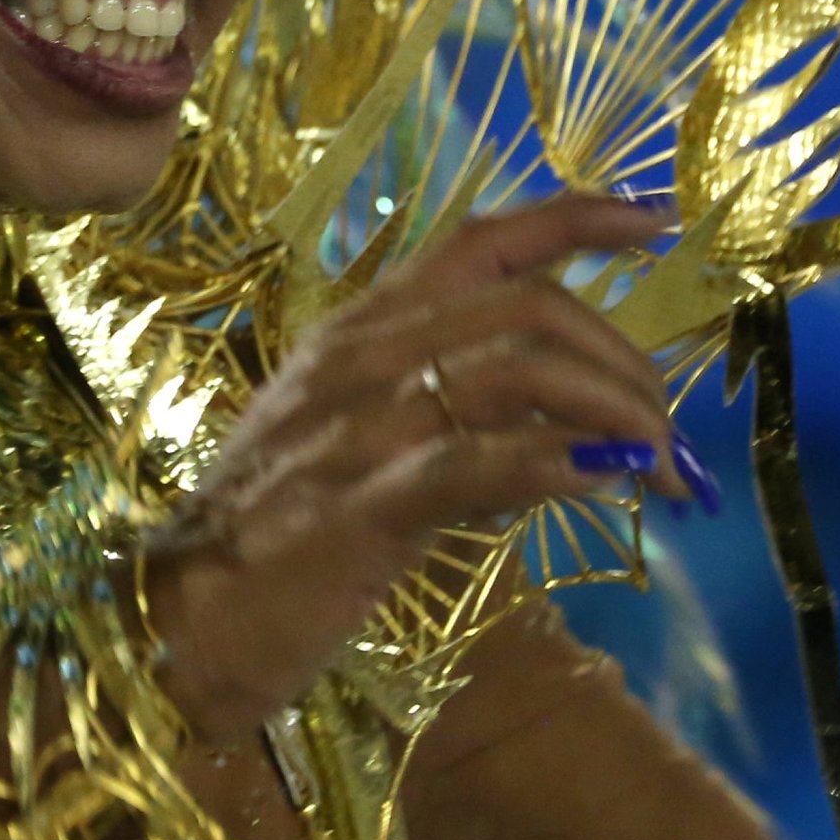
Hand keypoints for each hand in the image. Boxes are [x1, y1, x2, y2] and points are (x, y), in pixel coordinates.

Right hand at [142, 195, 680, 740]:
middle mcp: (361, 357)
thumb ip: (440, 419)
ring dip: (616, 413)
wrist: (172, 621)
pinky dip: (562, 462)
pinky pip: (481, 460)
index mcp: (359, 331)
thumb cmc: (265, 540)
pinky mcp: (363, 506)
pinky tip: (610, 481)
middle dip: (626, 362)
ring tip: (659, 468)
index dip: (577, 218)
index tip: (656, 227)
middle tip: (666, 433)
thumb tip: (556, 432)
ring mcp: (360, 427)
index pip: (481, 240)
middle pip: (531, 309)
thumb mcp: (348, 446)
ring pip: (521, 369)